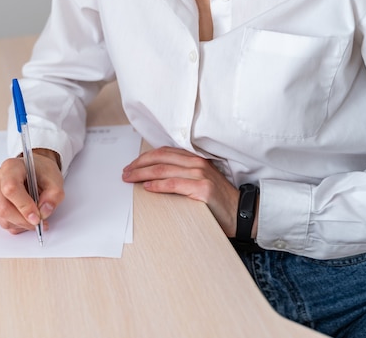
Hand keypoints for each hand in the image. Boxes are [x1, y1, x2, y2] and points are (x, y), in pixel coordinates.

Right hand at [0, 149, 63, 234]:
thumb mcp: (55, 180)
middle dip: (23, 220)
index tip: (36, 217)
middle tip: (39, 222)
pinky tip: (27, 216)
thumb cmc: (41, 172)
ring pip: (2, 218)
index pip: (11, 189)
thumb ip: (53, 196)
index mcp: (11, 167)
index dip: (24, 206)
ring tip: (36, 217)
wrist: (34, 171)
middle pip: (3, 207)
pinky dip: (17, 224)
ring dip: (21, 223)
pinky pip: (3, 221)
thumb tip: (43, 212)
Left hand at [121, 146, 242, 236]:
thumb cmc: (217, 200)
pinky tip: (147, 188)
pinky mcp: (202, 189)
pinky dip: (157, 185)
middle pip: (160, 158)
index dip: (144, 158)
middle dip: (138, 164)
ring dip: (142, 174)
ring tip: (129, 179)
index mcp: (195, 159)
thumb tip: (153, 177)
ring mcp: (200, 174)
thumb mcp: (199, 180)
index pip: (164, 152)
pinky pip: (173, 184)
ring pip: (163, 170)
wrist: (241, 213)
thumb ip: (181, 174)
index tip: (131, 165)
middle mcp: (197, 163)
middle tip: (125, 172)